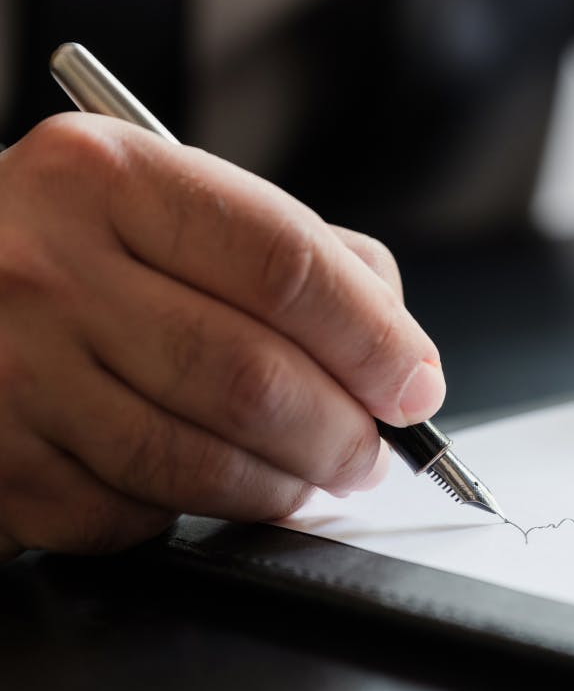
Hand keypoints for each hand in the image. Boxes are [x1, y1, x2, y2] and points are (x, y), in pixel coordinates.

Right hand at [0, 114, 444, 558]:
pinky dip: (194, 512)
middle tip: (372, 451)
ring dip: (284, 487)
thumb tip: (396, 351)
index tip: (415, 385)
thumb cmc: (75, 246)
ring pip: (199, 461)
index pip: (286, 264)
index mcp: (109, 176)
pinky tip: (206, 483)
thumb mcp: (167, 202)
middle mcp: (46, 267)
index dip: (373, 337)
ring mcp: (11, 370)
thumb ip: (293, 254)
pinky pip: (133, 514)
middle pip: (252, 376)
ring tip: (314, 476)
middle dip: (343, 433)